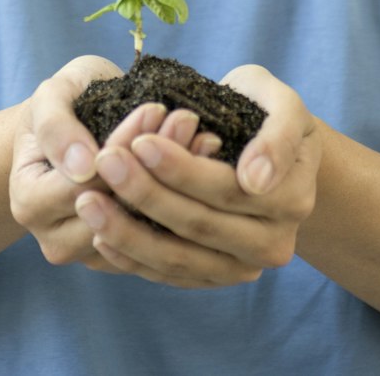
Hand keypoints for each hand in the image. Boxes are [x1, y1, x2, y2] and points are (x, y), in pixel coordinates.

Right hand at [10, 55, 221, 272]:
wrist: (67, 135)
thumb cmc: (60, 108)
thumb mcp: (51, 98)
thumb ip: (57, 127)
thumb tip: (84, 166)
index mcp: (29, 202)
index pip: (86, 182)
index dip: (124, 147)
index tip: (157, 108)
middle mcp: (54, 240)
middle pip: (118, 208)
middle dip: (158, 162)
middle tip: (189, 121)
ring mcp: (90, 255)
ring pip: (143, 225)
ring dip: (177, 181)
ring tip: (204, 139)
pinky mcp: (123, 258)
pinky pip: (157, 234)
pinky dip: (182, 198)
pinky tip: (203, 161)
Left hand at [72, 64, 319, 287]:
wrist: (269, 150)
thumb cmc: (267, 112)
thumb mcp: (281, 102)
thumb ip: (278, 133)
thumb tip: (253, 180)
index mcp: (292, 198)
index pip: (227, 189)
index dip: (181, 169)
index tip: (139, 142)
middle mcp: (273, 244)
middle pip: (199, 226)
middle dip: (146, 194)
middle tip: (104, 161)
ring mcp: (243, 267)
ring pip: (179, 259)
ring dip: (128, 232)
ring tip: (87, 201)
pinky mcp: (214, 276)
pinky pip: (170, 274)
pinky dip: (133, 258)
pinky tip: (99, 234)